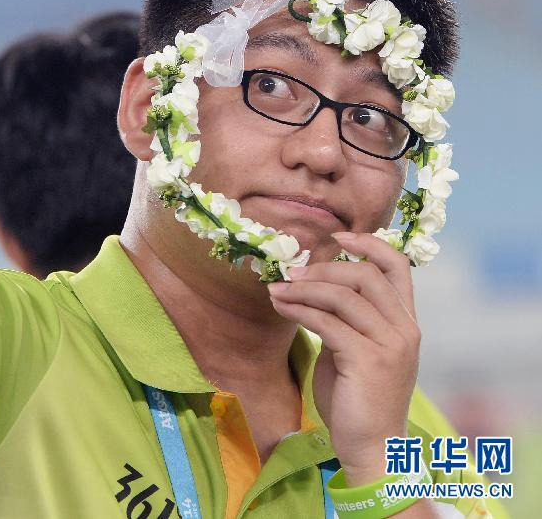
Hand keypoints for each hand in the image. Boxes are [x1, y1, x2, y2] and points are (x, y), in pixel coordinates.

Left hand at [268, 231, 420, 485]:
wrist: (372, 447)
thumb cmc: (358, 397)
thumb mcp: (356, 348)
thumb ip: (344, 317)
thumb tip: (308, 283)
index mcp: (406, 321)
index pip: (398, 266)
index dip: (369, 243)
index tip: (338, 235)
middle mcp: (405, 329)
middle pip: (365, 274)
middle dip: (324, 267)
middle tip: (291, 271)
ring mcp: (390, 345)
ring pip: (343, 295)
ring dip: (304, 287)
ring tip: (277, 288)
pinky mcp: (369, 361)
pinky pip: (327, 321)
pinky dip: (299, 308)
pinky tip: (280, 306)